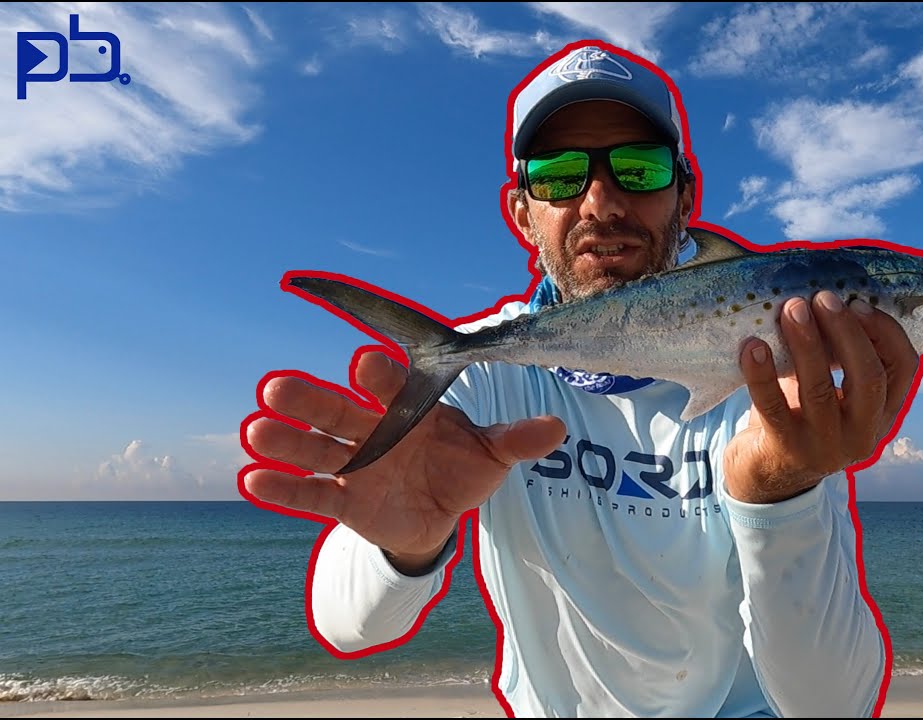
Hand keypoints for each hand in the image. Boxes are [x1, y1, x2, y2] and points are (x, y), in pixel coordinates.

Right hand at [241, 351, 564, 571]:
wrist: (440, 514)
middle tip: (278, 386)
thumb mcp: (492, 455)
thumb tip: (557, 428)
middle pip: (337, 412)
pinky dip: (283, 488)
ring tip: (255, 429)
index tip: (364, 363)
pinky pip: (309, 494)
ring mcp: (352, 464)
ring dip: (285, 440)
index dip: (379, 376)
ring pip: (314, 449)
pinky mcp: (341, 500)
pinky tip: (252, 479)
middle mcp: (372, 430)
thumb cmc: (462, 469)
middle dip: (310, 400)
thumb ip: (517, 439)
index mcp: (408, 410)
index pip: (391, 388)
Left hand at [723, 290, 919, 503]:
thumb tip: (826, 298)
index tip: (858, 303)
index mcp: (882, 414)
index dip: (886, 331)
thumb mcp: (833, 391)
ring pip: (819, 388)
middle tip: (821, 299)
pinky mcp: (786, 450)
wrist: (767, 475)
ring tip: (790, 309)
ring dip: (806, 342)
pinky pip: (772, 406)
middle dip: (845, 331)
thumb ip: (840, 356)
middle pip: (867, 376)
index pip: (905, 367)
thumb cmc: (802, 416)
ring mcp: (825, 446)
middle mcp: (862, 433)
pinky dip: (761, 373)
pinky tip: (752, 346)